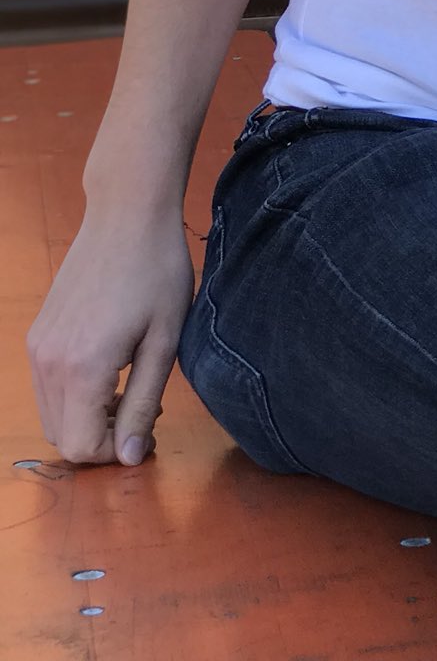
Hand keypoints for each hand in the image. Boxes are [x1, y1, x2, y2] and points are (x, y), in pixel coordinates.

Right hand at [26, 204, 194, 466]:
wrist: (127, 214)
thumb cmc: (157, 271)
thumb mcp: (164, 340)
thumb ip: (144, 403)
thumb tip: (131, 457)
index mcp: (82, 368)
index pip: (83, 448)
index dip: (117, 452)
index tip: (150, 432)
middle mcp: (48, 362)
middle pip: (62, 437)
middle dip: (103, 438)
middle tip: (144, 410)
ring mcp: (38, 347)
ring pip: (52, 415)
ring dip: (88, 418)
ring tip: (131, 387)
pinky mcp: (38, 333)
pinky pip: (47, 387)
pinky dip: (74, 395)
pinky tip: (111, 368)